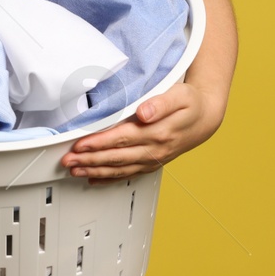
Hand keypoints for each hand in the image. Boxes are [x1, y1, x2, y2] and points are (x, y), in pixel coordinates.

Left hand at [59, 79, 224, 184]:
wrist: (206, 118)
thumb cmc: (191, 104)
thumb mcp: (180, 96)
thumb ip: (161, 103)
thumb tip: (144, 112)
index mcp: (158, 131)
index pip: (122, 138)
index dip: (99, 142)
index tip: (80, 144)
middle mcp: (154, 149)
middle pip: (116, 156)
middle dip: (89, 160)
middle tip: (68, 160)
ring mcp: (153, 158)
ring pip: (119, 168)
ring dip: (95, 171)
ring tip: (74, 170)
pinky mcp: (151, 163)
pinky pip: (127, 174)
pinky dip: (109, 178)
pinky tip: (94, 180)